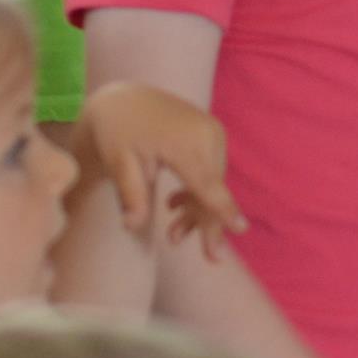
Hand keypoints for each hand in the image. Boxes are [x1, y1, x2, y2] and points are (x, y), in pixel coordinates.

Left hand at [78, 82, 248, 258]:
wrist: (123, 98)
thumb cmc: (117, 131)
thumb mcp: (119, 163)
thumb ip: (131, 195)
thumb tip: (132, 226)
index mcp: (184, 141)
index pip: (207, 183)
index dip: (223, 209)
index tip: (240, 229)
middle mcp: (206, 133)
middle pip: (213, 189)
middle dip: (207, 223)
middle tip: (212, 258)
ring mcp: (212, 131)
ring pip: (213, 183)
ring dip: (197, 210)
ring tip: (173, 236)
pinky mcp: (211, 133)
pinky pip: (210, 170)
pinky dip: (198, 191)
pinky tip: (175, 206)